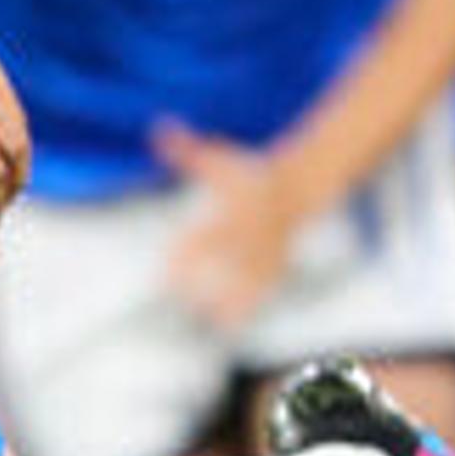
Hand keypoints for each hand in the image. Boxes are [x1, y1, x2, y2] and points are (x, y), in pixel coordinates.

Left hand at [154, 124, 298, 332]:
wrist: (296, 187)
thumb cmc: (248, 174)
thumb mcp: (218, 161)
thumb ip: (187, 151)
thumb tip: (157, 128)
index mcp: (232, 213)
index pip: (207, 237)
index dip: (188, 253)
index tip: (166, 268)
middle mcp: (247, 238)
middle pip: (224, 265)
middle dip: (202, 282)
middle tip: (176, 300)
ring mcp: (263, 254)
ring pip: (244, 284)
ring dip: (224, 303)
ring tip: (202, 321)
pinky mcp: (273, 267)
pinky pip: (260, 292)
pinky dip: (244, 309)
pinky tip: (226, 327)